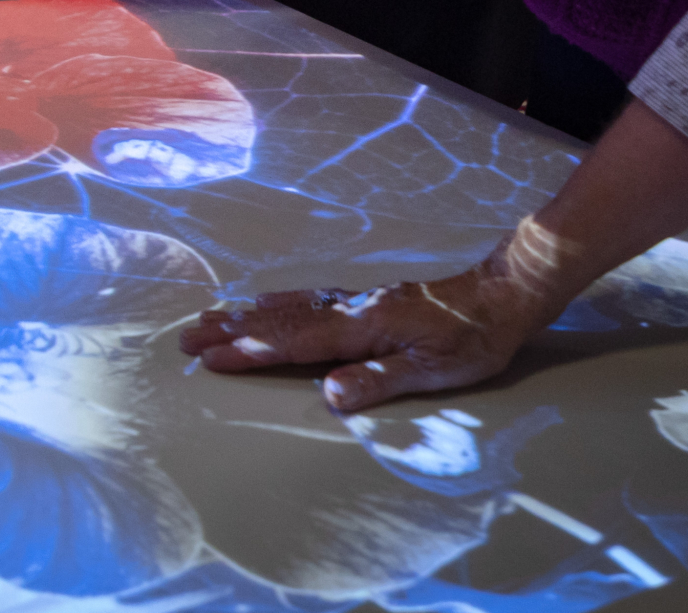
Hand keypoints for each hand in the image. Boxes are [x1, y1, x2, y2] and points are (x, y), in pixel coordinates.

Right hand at [180, 219, 578, 409]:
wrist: (501, 294)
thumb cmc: (473, 338)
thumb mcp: (435, 370)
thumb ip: (379, 379)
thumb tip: (328, 394)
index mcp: (363, 327)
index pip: (297, 343)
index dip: (253, 352)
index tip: (213, 359)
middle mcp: (350, 309)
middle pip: (280, 321)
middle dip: (231, 332)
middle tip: (186, 340)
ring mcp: (354, 300)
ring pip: (287, 307)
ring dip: (244, 316)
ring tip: (206, 320)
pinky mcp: (362, 299)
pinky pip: (304, 298)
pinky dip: (273, 303)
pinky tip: (261, 304)